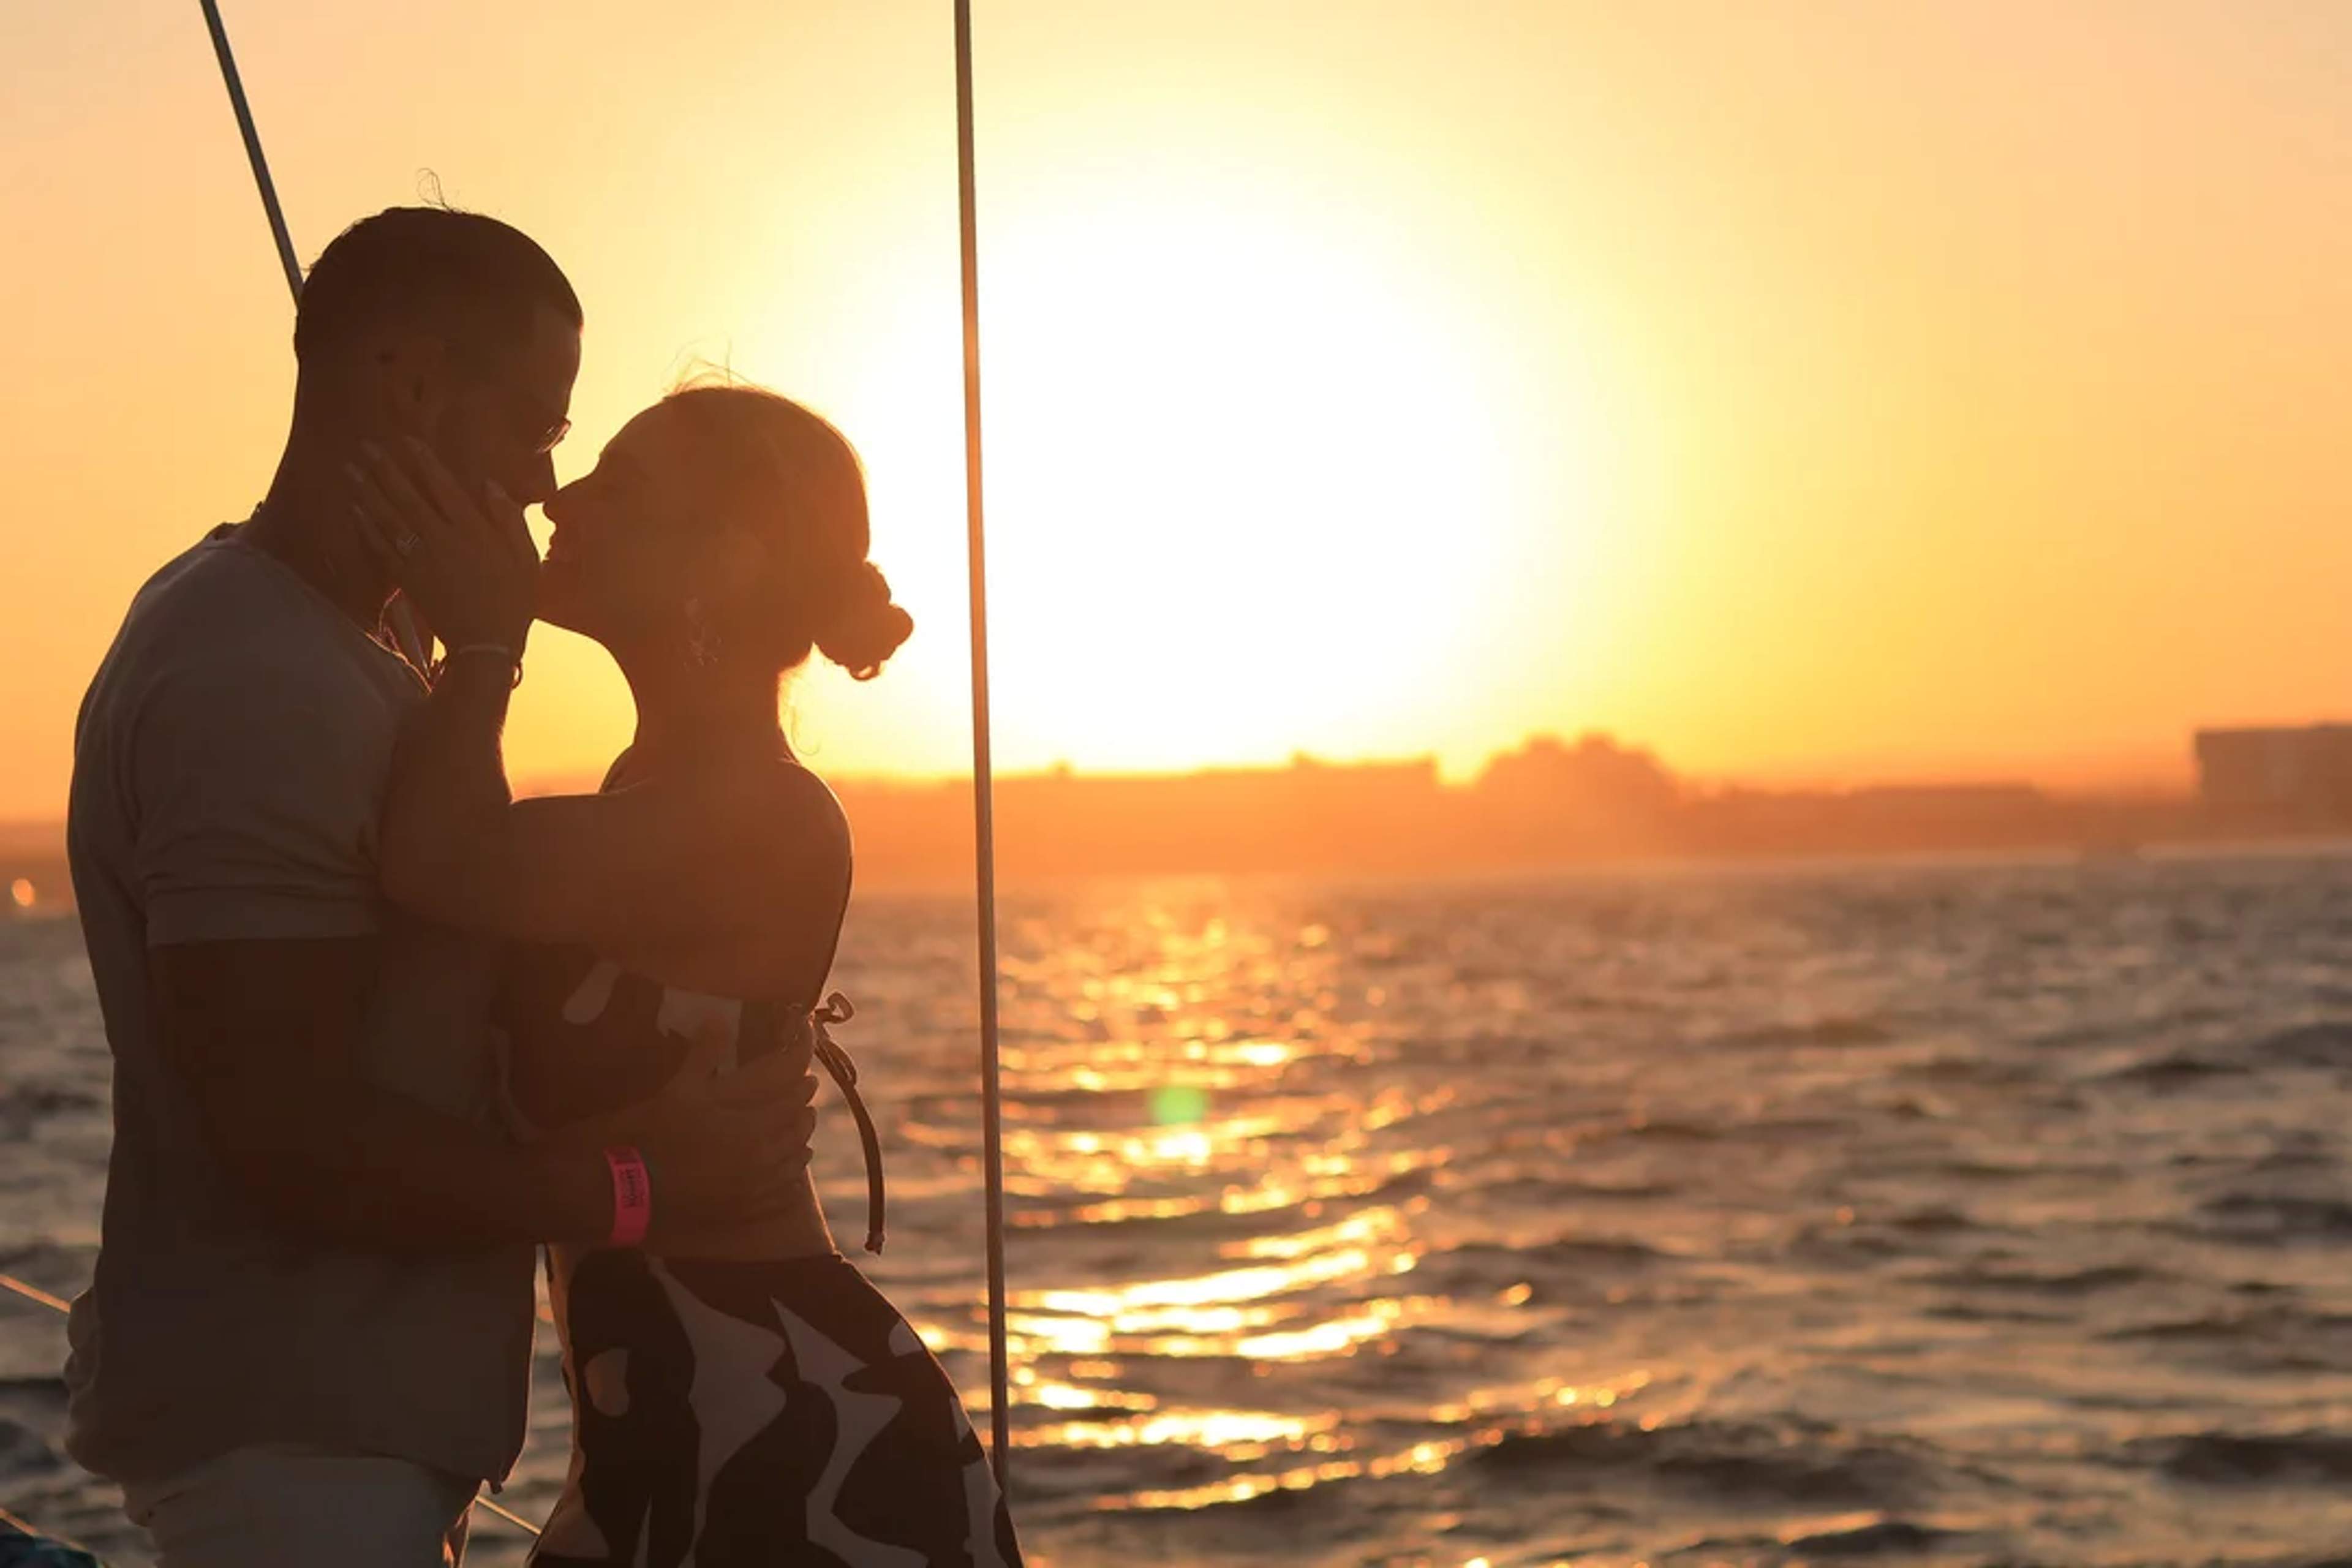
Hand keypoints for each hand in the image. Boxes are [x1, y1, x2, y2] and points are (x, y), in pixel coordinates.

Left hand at [348, 437, 537, 653]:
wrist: (487, 645)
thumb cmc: (514, 601)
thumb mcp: (526, 559)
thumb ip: (509, 520)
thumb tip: (489, 486)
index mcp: (474, 531)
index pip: (444, 487)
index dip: (424, 462)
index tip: (407, 440)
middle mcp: (443, 540)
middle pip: (407, 496)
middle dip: (384, 469)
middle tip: (364, 446)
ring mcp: (422, 560)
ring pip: (389, 518)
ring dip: (367, 491)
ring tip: (350, 470)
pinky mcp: (408, 580)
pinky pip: (382, 548)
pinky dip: (367, 527)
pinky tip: (354, 509)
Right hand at [556, 1022, 820, 1242]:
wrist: (632, 1189)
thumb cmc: (656, 1135)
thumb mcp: (680, 1089)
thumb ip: (704, 1054)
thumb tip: (717, 1018)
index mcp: (751, 1125)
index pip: (792, 1098)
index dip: (802, 1083)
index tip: (808, 1074)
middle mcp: (762, 1157)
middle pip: (798, 1129)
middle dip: (803, 1111)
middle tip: (805, 1100)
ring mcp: (755, 1187)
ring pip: (795, 1160)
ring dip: (800, 1142)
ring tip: (800, 1132)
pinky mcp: (745, 1210)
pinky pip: (783, 1193)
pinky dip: (790, 1177)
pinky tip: (789, 1171)